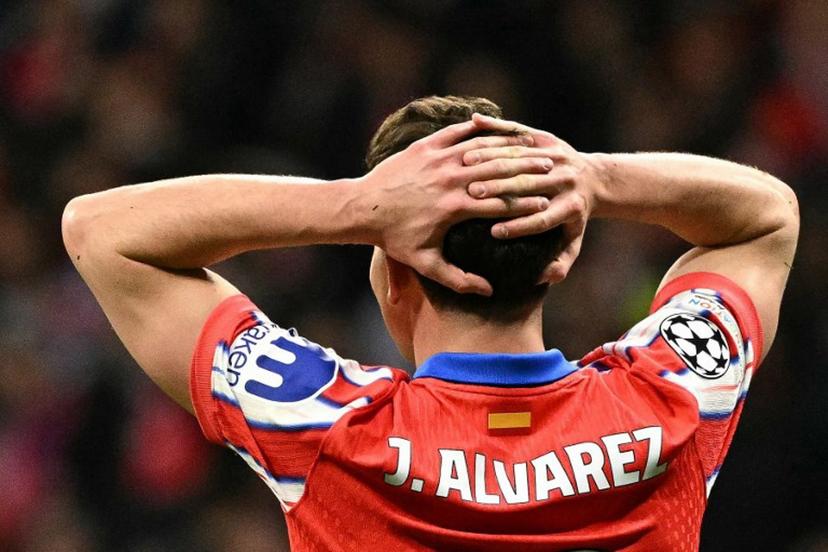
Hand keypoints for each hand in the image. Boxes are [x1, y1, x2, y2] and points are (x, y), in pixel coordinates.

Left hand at [361, 119, 555, 294]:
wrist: (361, 208)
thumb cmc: (394, 238)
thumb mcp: (425, 263)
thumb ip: (457, 279)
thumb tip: (488, 291)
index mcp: (453, 208)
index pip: (500, 203)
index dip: (526, 203)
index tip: (547, 204)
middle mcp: (449, 180)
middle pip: (497, 172)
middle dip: (526, 171)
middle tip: (551, 169)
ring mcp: (437, 159)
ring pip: (481, 149)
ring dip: (509, 148)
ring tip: (531, 148)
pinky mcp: (425, 146)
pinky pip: (457, 133)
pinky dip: (479, 130)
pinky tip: (497, 129)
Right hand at [463, 113, 600, 282]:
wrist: (593, 179)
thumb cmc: (574, 218)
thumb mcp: (573, 242)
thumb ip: (561, 263)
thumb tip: (548, 276)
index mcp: (572, 207)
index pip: (543, 219)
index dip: (519, 226)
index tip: (494, 233)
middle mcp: (567, 180)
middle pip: (530, 185)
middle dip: (501, 190)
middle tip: (473, 196)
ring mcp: (558, 157)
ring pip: (522, 159)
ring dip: (493, 163)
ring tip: (467, 169)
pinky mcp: (548, 141)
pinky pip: (519, 138)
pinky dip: (495, 139)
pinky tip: (473, 144)